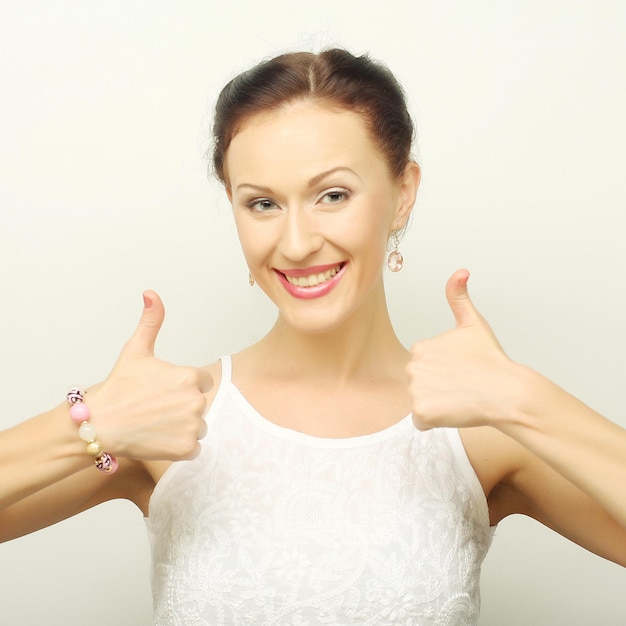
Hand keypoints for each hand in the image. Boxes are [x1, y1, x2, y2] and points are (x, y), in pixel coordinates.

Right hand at [86, 291, 212, 459]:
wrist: (98, 424)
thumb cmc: (118, 388)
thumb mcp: (136, 350)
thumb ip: (151, 321)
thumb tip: (151, 294)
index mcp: (190, 377)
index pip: (201, 382)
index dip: (182, 386)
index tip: (163, 391)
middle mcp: (196, 401)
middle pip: (199, 404)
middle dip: (182, 406)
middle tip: (156, 408)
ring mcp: (192, 427)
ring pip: (198, 426)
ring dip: (182, 427)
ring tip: (156, 423)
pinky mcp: (186, 449)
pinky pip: (194, 448)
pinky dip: (180, 446)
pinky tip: (159, 438)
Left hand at [407, 269, 521, 429]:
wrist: (506, 391)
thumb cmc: (491, 361)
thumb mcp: (473, 324)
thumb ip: (459, 297)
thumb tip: (460, 272)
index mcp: (420, 348)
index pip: (424, 368)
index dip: (443, 372)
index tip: (461, 371)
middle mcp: (413, 367)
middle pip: (420, 385)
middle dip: (438, 388)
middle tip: (462, 386)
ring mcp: (416, 390)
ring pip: (420, 403)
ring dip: (437, 404)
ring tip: (460, 398)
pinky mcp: (422, 411)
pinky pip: (421, 421)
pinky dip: (434, 421)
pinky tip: (454, 411)